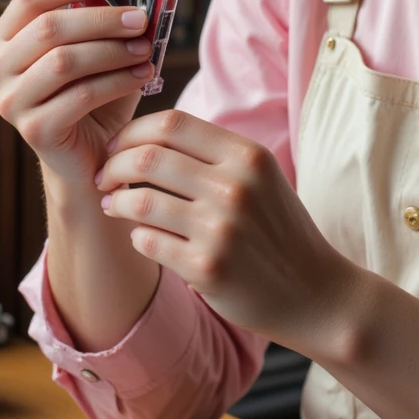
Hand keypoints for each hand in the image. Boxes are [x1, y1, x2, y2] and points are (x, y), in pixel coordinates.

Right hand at [0, 0, 156, 184]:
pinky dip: (118, 81)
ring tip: (147, 48)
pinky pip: (81, 96)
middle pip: (50, 27)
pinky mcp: (33, 131)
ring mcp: (9, 103)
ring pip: (65, 61)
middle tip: (141, 17)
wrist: (96, 155)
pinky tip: (144, 75)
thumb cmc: (95, 92)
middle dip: (101, 18)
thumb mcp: (93, 38)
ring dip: (113, 50)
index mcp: (4, 38)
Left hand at [94, 109, 355, 352]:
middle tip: (103, 177)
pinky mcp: (207, 268)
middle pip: (148, 157)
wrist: (314, 293)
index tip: (117, 146)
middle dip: (113, 165)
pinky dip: (136, 236)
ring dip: (115, 203)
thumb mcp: (261, 179)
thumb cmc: (279, 231)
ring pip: (139, 200)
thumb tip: (149, 136)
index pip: (171, 124)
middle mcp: (235, 186)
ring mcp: (221, 228)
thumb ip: (214, 155)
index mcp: (248, 156)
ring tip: (112, 207)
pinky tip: (143, 238)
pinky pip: (147, 241)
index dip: (132, 132)